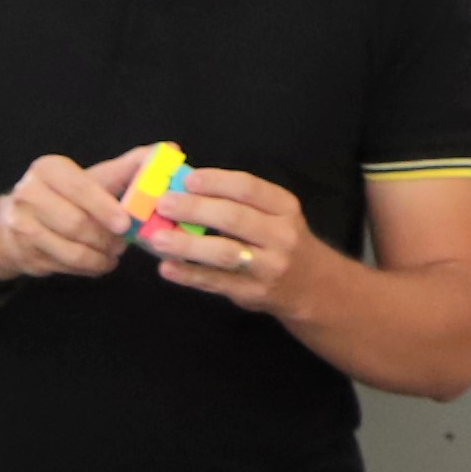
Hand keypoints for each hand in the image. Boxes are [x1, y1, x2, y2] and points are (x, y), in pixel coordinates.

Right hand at [0, 152, 127, 282]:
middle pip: (75, 223)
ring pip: (71, 250)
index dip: (104, 207)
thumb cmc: (64, 196)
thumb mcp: (91, 177)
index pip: (80, 187)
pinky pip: (65, 266)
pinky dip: (88, 268)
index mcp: (48, 169)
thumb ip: (128, 167)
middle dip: (105, 238)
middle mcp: (29, 195)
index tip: (125, 224)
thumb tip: (167, 149)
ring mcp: (22, 226)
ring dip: (99, 257)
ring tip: (113, 255)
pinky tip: (99, 263)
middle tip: (123, 244)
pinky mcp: (25, 254)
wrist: (15, 221)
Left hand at [145, 163, 315, 313]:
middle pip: (234, 218)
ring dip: (188, 244)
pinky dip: (190, 274)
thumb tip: (188, 187)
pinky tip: (167, 267)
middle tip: (163, 204)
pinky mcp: (254, 293)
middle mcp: (281, 236)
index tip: (187, 179)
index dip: (216, 182)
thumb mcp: (276, 214)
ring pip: (224, 253)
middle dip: (195, 209)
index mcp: (284, 208)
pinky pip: (217, 282)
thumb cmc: (281, 241)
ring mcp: (268, 267)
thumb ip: (240, 201)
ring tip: (158, 238)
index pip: (248, 189)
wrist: (312, 286)